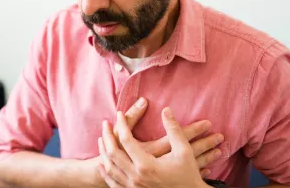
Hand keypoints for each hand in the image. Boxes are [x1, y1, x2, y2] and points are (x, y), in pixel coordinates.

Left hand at [98, 108, 215, 187]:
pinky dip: (105, 172)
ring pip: (110, 168)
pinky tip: (102, 164)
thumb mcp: (184, 150)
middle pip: (113, 153)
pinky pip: (113, 183)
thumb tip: (166, 110)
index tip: (119, 113)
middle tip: (105, 123)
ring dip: (103, 152)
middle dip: (107, 136)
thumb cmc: (188, 174)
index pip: (126, 140)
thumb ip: (174, 129)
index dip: (122, 124)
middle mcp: (136, 177)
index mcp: (146, 165)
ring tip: (101, 138)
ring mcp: (133, 187)